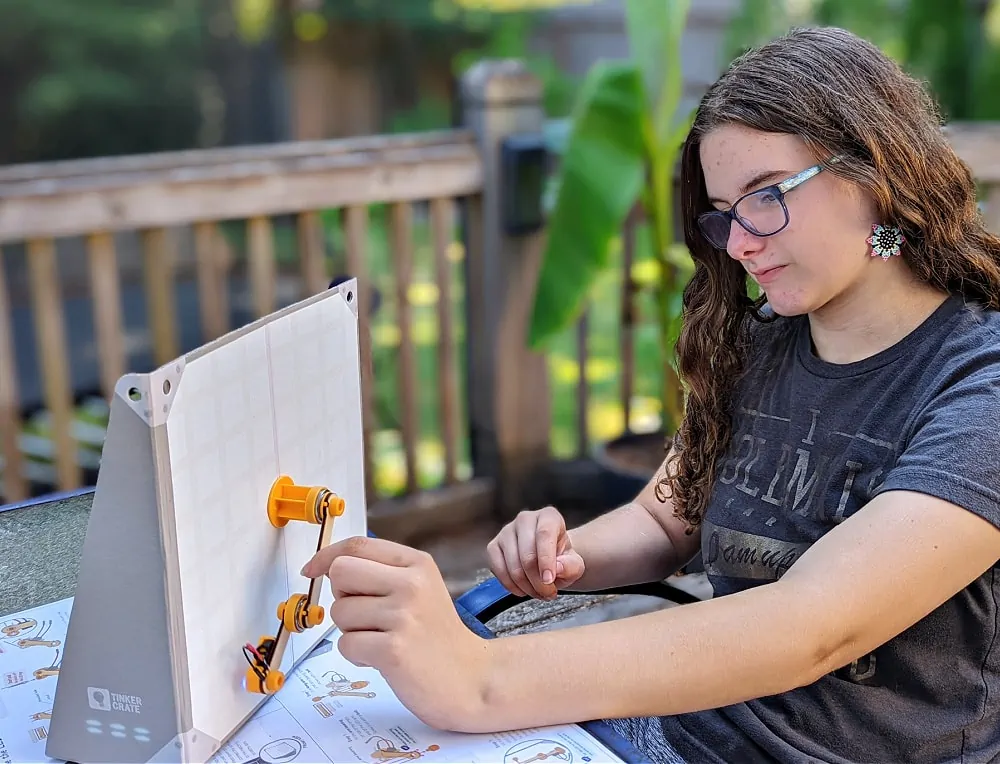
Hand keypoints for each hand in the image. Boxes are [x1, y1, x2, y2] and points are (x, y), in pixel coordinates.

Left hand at [300, 536, 489, 730]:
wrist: (471, 678)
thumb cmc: (436, 635)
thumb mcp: (420, 588)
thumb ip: (382, 571)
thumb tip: (328, 565)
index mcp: (417, 563)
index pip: (357, 545)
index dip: (326, 555)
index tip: (311, 569)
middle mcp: (411, 584)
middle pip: (340, 572)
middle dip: (342, 596)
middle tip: (366, 615)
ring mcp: (403, 616)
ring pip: (340, 612)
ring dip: (352, 631)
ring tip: (382, 639)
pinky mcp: (393, 650)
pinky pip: (346, 644)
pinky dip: (357, 655)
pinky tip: (383, 658)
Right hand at [486, 507, 584, 600]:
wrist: (548, 559)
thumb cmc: (561, 558)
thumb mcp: (575, 563)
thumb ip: (571, 566)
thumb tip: (558, 568)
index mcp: (548, 516)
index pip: (544, 535)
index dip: (546, 560)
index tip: (549, 580)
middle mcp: (525, 519)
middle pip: (527, 554)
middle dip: (538, 581)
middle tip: (548, 593)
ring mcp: (506, 531)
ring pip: (512, 565)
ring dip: (526, 586)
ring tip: (539, 593)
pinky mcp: (493, 546)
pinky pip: (498, 569)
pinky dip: (511, 585)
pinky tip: (523, 589)